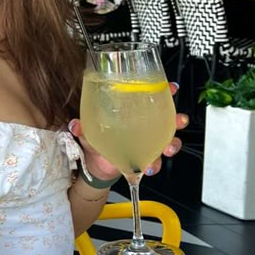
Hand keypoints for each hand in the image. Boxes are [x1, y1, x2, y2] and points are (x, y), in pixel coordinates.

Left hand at [69, 84, 187, 178]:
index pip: (152, 96)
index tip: (170, 88)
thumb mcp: (88, 130)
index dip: (164, 90)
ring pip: (169, 140)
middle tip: (178, 120)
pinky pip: (158, 160)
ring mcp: (148, 142)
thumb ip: (83, 126)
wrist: (97, 164)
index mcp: (132, 111)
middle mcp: (145, 124)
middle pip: (168, 117)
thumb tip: (75, 125)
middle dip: (177, 118)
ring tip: (167, 148)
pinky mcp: (147, 158)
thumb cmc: (97, 139)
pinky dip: (156, 164)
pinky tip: (150, 166)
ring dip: (172, 143)